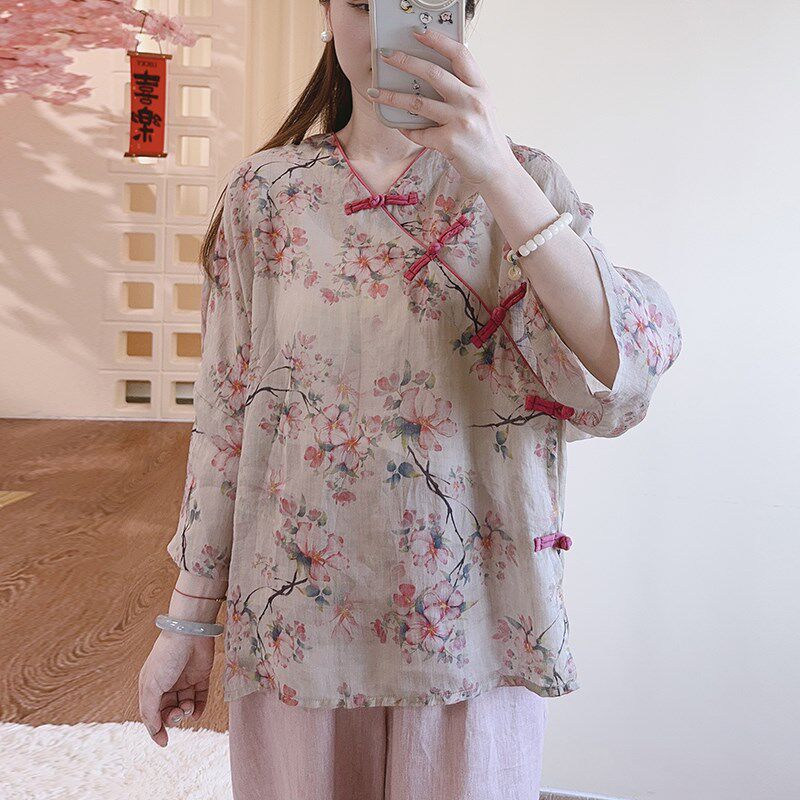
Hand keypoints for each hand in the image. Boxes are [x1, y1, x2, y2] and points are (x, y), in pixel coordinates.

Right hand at [138, 630, 214, 746]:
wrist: (190, 633)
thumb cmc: (166, 657)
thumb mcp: (151, 686)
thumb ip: (150, 710)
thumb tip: (154, 730)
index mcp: (150, 686)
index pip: (152, 714)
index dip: (156, 729)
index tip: (164, 741)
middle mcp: (167, 684)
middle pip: (169, 711)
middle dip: (173, 718)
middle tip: (178, 714)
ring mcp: (184, 680)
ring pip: (184, 705)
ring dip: (186, 712)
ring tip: (187, 707)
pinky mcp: (200, 676)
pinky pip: (200, 697)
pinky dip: (199, 707)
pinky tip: (197, 712)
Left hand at [370, 28, 518, 190]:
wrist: (496, 170)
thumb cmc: (485, 138)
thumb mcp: (482, 106)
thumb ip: (464, 89)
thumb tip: (431, 74)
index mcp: (480, 88)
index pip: (459, 54)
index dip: (438, 40)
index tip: (418, 33)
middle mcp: (472, 101)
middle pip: (433, 73)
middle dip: (406, 62)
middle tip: (387, 56)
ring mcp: (461, 122)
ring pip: (418, 102)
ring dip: (392, 96)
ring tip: (375, 92)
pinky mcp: (450, 142)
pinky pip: (420, 132)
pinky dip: (407, 129)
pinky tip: (400, 126)